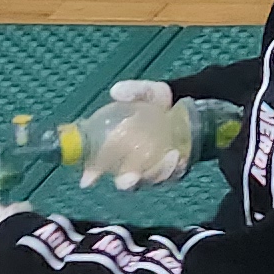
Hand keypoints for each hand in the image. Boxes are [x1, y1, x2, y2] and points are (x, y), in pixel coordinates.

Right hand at [82, 78, 196, 189]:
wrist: (184, 105)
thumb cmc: (156, 102)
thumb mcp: (146, 92)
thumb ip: (133, 91)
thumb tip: (116, 91)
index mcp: (117, 146)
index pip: (98, 166)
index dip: (92, 174)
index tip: (88, 179)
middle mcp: (132, 163)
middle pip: (126, 182)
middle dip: (127, 182)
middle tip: (131, 177)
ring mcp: (153, 169)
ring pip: (151, 180)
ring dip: (158, 172)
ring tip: (171, 155)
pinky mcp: (172, 171)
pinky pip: (172, 177)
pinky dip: (174, 170)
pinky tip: (179, 158)